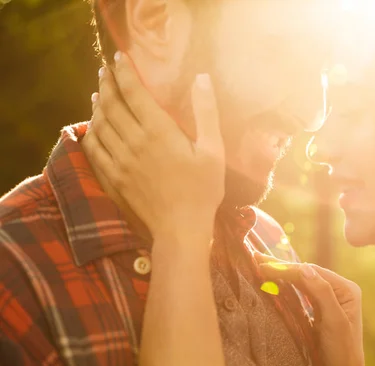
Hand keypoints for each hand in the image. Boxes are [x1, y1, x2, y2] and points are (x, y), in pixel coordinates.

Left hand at [83, 52, 223, 236]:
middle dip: (106, 83)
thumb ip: (207, 113)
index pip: (133, 93)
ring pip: (99, 125)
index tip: (119, 57)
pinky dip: (90, 133)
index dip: (124, 72)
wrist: (181, 228)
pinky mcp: (114, 178)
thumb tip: (202, 79)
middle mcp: (134, 142)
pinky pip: (94, 150)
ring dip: (97, 105)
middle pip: (111, 105)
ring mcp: (120, 161)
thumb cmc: (203, 189)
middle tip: (104, 71)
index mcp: (159, 132)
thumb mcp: (214, 150)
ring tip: (98, 93)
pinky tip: (92, 128)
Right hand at [255, 253, 369, 365]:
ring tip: (261, 266)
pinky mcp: (318, 313)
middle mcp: (338, 291)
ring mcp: (328, 301)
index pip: (312, 272)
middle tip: (257, 258)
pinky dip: (285, 287)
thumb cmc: (342, 353)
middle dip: (282, 267)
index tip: (264, 264)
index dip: (288, 268)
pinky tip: (273, 282)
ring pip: (301, 283)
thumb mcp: (334, 322)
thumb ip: (322, 293)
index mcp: (346, 289)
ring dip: (282, 275)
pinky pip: (300, 295)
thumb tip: (304, 268)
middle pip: (306, 275)